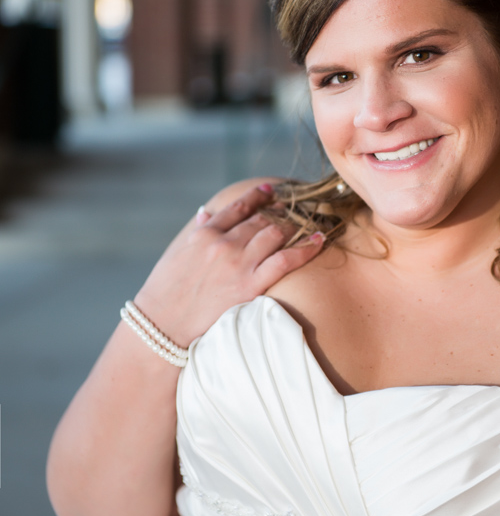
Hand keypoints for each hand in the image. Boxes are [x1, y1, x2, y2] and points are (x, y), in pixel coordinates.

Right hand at [133, 184, 323, 346]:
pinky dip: (305, 248)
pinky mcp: (250, 285)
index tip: (270, 191)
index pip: (239, 207)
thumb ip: (197, 231)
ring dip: (295, 226)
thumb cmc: (166, 291)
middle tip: (294, 212)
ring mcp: (239, 263)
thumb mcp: (177, 253)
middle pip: (262, 219)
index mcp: (206, 233)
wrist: (162, 324)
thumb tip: (208, 212)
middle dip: (280, 213)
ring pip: (276, 233)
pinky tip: (320, 240)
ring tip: (309, 224)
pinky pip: (285, 261)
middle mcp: (224, 243)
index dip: (258, 196)